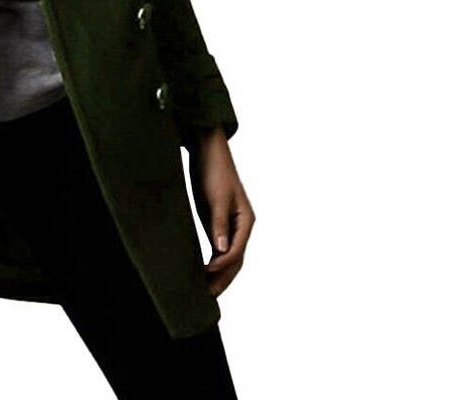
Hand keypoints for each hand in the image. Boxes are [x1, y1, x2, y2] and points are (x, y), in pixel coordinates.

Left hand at [188, 127, 254, 296]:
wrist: (207, 151)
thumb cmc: (214, 171)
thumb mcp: (216, 197)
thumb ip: (219, 224)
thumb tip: (222, 251)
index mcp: (246, 221)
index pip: (236, 252)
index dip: (222, 266)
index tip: (206, 277)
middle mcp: (241, 227)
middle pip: (235, 260)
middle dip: (223, 279)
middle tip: (208, 297)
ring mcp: (230, 226)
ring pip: (227, 257)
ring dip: (218, 275)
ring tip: (204, 292)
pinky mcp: (217, 223)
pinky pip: (218, 249)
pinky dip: (212, 262)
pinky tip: (202, 272)